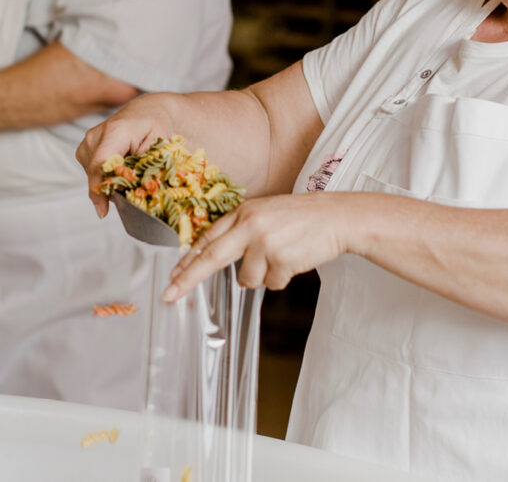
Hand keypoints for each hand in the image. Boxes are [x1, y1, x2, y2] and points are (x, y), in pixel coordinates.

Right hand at [75, 94, 176, 218]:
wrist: (148, 111)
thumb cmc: (156, 127)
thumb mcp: (161, 145)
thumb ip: (147, 166)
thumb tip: (137, 190)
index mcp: (116, 131)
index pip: (101, 164)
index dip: (101, 188)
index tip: (103, 211)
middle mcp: (96, 134)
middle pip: (95, 172)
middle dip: (109, 190)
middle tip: (129, 199)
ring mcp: (88, 141)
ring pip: (93, 174)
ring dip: (108, 183)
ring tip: (129, 179)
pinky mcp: (85, 148)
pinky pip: (92, 171)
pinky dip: (105, 176)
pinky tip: (120, 172)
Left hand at [164, 192, 354, 300]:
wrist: (338, 216)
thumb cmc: (302, 217)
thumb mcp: (266, 213)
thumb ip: (242, 230)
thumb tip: (216, 257)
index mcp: (244, 212)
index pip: (208, 238)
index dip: (188, 259)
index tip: (172, 276)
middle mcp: (250, 225)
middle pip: (211, 257)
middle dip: (188, 279)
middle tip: (170, 294)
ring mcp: (265, 242)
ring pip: (247, 279)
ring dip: (263, 276)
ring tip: (282, 256)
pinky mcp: (282, 259)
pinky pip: (272, 284)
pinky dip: (282, 278)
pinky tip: (294, 260)